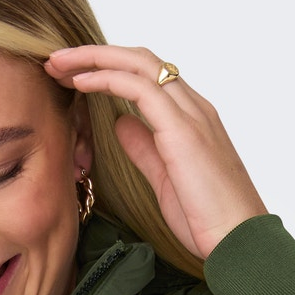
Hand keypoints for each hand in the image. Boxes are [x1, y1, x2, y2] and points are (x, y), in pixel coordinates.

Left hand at [44, 44, 267, 263]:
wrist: (238, 240)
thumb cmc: (208, 218)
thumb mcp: (164, 178)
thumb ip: (144, 148)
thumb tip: (122, 123)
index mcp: (191, 117)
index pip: (147, 75)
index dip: (109, 68)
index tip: (72, 75)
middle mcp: (193, 107)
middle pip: (140, 59)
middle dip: (95, 54)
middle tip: (57, 59)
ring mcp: (190, 114)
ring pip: (139, 64)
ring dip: (94, 59)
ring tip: (59, 64)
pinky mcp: (182, 129)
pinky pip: (140, 89)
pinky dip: (107, 79)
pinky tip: (81, 83)